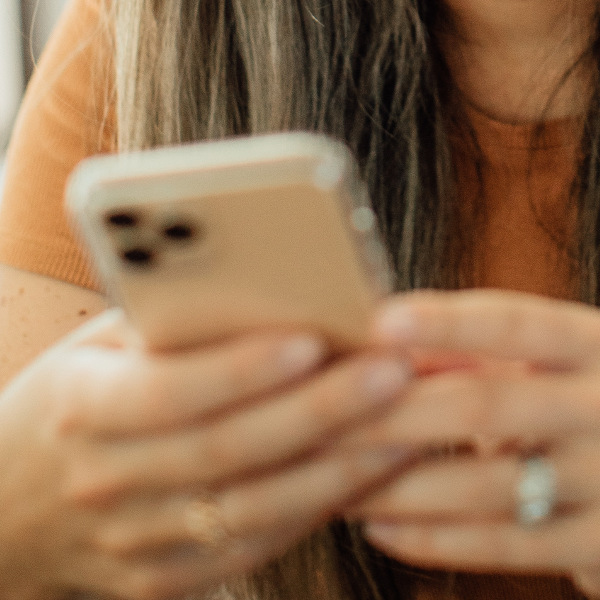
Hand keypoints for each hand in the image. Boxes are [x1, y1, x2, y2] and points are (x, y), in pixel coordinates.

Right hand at [0, 309, 411, 599]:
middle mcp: (107, 479)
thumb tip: (270, 298)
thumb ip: (174, 327)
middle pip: (229, 450)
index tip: (314, 339)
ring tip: (405, 425)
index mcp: (82, 406)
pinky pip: (258, 545)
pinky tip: (370, 472)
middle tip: (393, 372)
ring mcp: (137, 540)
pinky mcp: (168, 576)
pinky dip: (319, 508)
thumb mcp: (103, 348)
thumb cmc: (73, 399)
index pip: (168, 391)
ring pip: (257, 508)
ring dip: (339, 467)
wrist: (14, 500)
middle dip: (320, 411)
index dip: (241, 369)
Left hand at [348, 289, 599, 596]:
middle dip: (389, 412)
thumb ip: (483, 352)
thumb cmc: (584, 394)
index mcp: (592, 346)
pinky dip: (430, 538)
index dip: (446, 323)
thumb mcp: (555, 358)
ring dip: (391, 485)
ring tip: (325, 477)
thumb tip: (392, 349)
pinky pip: (501, 546)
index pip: (514, 324)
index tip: (378, 322)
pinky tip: (376, 525)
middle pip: (480, 406)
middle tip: (316, 413)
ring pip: (479, 486)